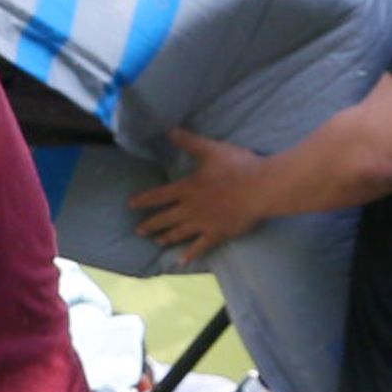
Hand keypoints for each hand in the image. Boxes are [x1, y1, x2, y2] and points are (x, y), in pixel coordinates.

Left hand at [129, 129, 273, 264]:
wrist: (260, 188)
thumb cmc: (237, 166)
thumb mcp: (211, 149)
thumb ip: (189, 142)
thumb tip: (169, 130)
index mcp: (188, 187)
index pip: (160, 195)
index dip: (144, 200)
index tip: (130, 205)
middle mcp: (191, 208)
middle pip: (166, 218)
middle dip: (151, 224)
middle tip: (138, 231)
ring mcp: (203, 223)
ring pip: (180, 233)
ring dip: (167, 237)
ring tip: (157, 242)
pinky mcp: (218, 234)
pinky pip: (201, 246)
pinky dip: (190, 254)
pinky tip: (182, 260)